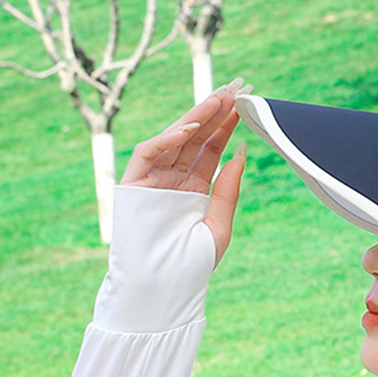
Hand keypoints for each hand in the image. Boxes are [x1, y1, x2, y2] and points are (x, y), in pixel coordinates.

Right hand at [121, 78, 248, 262]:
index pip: (210, 149)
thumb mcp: (220, 222)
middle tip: (235, 88)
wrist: (165, 288)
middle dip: (213, 113)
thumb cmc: (193, 265)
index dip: (226, 126)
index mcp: (193, 188)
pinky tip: (191, 127)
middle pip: (194, 138)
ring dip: (195, 117)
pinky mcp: (133, 184)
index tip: (245, 104)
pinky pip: (149, 153)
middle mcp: (172, 179)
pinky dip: (167, 139)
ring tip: (219, 99)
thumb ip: (228, 187)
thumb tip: (242, 150)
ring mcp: (152, 180)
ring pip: (173, 139)